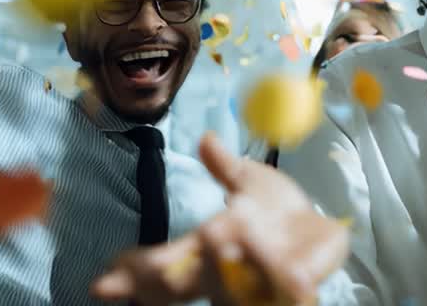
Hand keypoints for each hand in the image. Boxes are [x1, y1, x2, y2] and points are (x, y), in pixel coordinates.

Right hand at [91, 132, 349, 305]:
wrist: (324, 227)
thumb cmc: (280, 211)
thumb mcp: (250, 182)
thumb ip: (226, 168)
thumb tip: (205, 138)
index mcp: (209, 246)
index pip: (163, 265)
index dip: (133, 274)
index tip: (102, 282)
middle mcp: (225, 271)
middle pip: (180, 287)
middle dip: (157, 284)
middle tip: (131, 279)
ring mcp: (255, 283)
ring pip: (226, 288)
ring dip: (219, 264)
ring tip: (211, 234)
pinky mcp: (290, 287)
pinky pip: (279, 286)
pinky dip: (275, 272)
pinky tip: (282, 267)